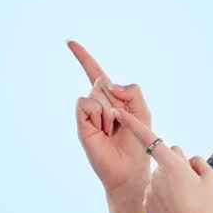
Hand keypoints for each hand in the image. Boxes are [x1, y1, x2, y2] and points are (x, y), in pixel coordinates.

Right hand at [70, 39, 152, 196]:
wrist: (129, 170)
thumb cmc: (138, 143)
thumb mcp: (143, 111)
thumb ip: (133, 91)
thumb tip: (108, 83)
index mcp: (112, 97)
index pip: (95, 72)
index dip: (83, 57)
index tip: (69, 42)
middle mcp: (97, 102)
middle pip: (103, 81)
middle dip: (116, 99)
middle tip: (120, 122)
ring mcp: (88, 112)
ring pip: (96, 92)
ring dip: (109, 110)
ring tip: (111, 129)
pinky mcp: (81, 122)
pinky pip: (86, 103)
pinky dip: (97, 114)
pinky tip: (102, 130)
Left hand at [109, 106, 212, 212]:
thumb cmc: (207, 209)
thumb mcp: (210, 180)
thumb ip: (197, 162)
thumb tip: (186, 160)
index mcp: (172, 166)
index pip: (150, 139)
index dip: (132, 124)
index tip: (119, 111)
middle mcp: (156, 176)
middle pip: (166, 159)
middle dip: (176, 163)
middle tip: (191, 184)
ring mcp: (150, 190)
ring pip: (161, 175)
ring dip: (171, 181)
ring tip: (185, 199)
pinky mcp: (148, 202)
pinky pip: (156, 189)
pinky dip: (164, 193)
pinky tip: (176, 207)